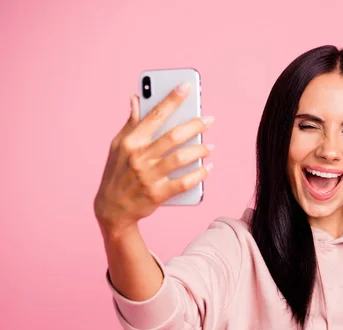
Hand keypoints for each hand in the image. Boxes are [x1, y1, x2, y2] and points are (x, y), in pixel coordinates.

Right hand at [93, 84, 214, 235]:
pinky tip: (208, 168)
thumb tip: (136, 97)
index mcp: (130, 142)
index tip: (186, 86)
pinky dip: (199, 174)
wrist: (112, 209)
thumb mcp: (118, 146)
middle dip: (195, 125)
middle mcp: (139, 157)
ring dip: (200, 150)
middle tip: (209, 120)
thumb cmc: (117, 173)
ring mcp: (148, 176)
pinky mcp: (157, 194)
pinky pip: (184, 182)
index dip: (171, 99)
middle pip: (173, 136)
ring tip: (210, 146)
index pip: (154, 115)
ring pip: (181, 158)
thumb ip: (131, 123)